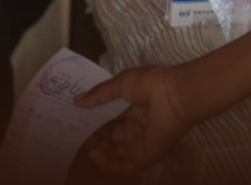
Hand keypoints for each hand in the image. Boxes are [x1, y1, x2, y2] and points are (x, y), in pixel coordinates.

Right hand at [77, 66, 192, 176]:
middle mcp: (137, 126)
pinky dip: (107, 163)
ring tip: (83, 142)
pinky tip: (93, 153)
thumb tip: (77, 100)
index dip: (95, 120)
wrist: (175, 96)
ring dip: (98, 149)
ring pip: (114, 152)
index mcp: (134, 107)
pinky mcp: (144, 157)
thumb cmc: (150, 85)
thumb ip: (99, 94)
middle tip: (76, 132)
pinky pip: (123, 166)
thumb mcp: (121, 84)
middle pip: (111, 136)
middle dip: (94, 135)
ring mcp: (140, 143)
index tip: (77, 119)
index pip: (111, 118)